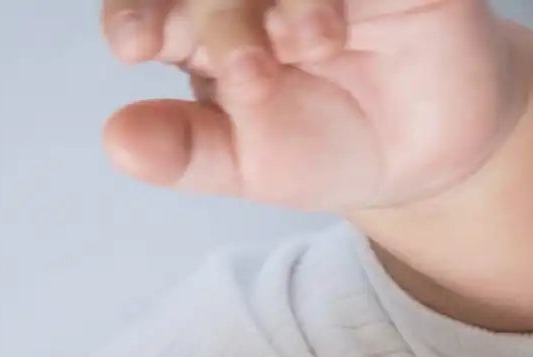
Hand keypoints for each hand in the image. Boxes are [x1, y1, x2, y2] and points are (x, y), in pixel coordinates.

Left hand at [98, 0, 529, 212]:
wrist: (416, 154)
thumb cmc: (315, 148)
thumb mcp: (241, 165)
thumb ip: (181, 152)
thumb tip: (116, 139)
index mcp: (195, 32)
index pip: (146, 5)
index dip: (135, 13)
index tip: (136, 44)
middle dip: (219, 17)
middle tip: (249, 73)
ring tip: (309, 45)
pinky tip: (335, 18)